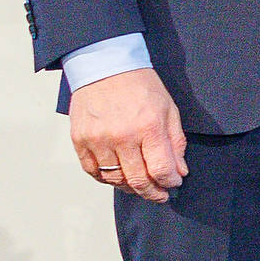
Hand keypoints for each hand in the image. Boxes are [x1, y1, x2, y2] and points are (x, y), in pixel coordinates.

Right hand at [69, 65, 186, 202]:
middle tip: (159, 194)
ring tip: (139, 184)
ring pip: (115, 179)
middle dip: (152, 193)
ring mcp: (98, 139)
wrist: (105, 66)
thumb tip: (179, 171)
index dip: (170, 183)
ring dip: (130, 187)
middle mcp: (122, 136)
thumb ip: (175, 143)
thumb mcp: (168, 109)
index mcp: (148, 127)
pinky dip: (107, 179)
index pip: (161, 170)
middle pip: (138, 180)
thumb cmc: (139, 85)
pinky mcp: (80, 140)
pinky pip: (93, 171)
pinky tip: (117, 176)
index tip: (174, 184)